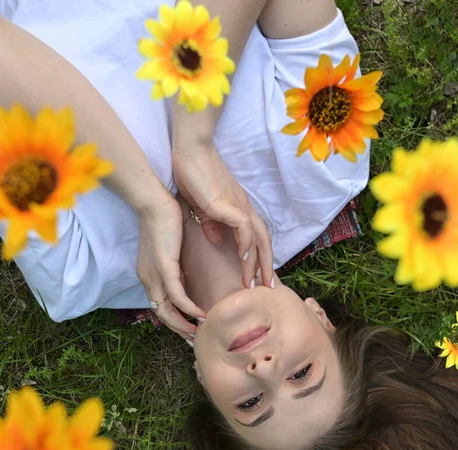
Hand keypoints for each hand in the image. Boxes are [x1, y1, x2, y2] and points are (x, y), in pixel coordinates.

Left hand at [135, 190, 204, 339]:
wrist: (154, 202)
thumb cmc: (164, 221)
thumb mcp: (171, 249)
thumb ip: (178, 266)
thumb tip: (189, 277)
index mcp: (150, 276)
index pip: (161, 306)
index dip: (175, 321)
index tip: (190, 328)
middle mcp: (149, 280)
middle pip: (162, 315)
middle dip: (180, 330)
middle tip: (196, 339)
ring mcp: (155, 276)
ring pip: (167, 311)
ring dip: (184, 324)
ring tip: (200, 331)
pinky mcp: (164, 268)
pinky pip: (177, 297)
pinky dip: (188, 309)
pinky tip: (200, 314)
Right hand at [172, 144, 273, 288]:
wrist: (190, 153)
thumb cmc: (194, 177)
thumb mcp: (204, 207)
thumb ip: (211, 223)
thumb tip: (216, 239)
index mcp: (239, 210)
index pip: (257, 238)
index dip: (260, 258)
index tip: (258, 278)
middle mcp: (244, 209)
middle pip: (264, 241)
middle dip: (266, 266)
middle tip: (267, 287)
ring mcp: (239, 206)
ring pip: (257, 238)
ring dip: (256, 262)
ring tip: (251, 282)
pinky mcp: (228, 204)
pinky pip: (244, 228)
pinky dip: (246, 245)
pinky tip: (242, 259)